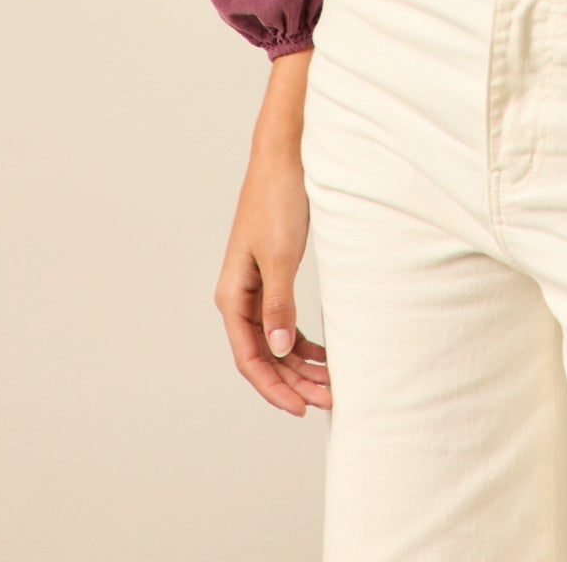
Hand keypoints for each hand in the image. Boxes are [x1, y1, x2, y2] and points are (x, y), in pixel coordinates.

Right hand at [214, 145, 331, 416]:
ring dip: (302, 364)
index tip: (301, 409)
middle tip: (329, 399)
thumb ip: (278, 306)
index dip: (273, 388)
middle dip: (294, 381)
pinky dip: (303, 341)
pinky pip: (284, 322)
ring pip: (276, 342)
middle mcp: (241, 297)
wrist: (285, 158)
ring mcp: (257, 288)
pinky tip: (325, 353)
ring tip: (332, 382)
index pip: (249, 358)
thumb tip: (277, 350)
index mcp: (233, 296)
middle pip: (264, 355)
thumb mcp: (280, 257)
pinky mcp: (274, 277)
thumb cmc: (278, 202)